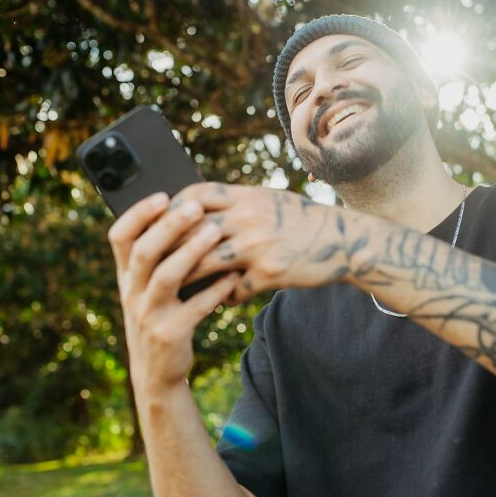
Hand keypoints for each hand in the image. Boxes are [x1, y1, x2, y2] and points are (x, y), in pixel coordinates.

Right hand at [108, 192, 240, 391]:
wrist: (156, 372)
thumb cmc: (160, 317)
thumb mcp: (148, 289)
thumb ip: (158, 259)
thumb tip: (185, 213)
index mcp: (126, 276)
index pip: (119, 237)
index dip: (138, 214)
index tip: (162, 196)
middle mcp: (132, 293)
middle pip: (144, 252)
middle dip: (169, 226)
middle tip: (195, 207)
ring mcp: (148, 315)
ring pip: (167, 277)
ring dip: (191, 252)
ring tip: (215, 232)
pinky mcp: (170, 334)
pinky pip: (195, 307)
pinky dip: (216, 289)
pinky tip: (234, 276)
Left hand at [167, 183, 360, 303]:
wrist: (342, 240)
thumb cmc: (300, 220)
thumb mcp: (267, 201)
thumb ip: (235, 203)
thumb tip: (196, 207)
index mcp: (246, 196)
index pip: (195, 196)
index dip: (171, 209)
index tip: (159, 224)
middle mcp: (248, 217)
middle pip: (191, 231)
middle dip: (168, 249)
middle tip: (153, 265)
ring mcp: (258, 245)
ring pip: (204, 263)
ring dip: (187, 279)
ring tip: (176, 289)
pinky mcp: (269, 273)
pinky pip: (233, 290)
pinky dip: (222, 298)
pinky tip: (219, 301)